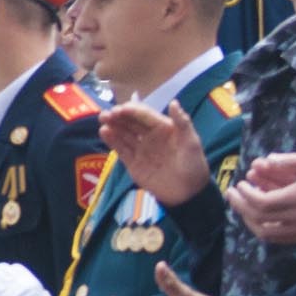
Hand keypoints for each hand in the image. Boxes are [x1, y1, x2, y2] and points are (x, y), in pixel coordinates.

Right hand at [98, 102, 212, 204]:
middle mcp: (149, 136)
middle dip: (118, 116)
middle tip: (106, 114)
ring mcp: (140, 149)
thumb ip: (182, 123)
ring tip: (102, 120)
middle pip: (131, 123)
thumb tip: (174, 102)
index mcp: (163, 128)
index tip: (121, 109)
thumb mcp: (191, 142)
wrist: (187, 193)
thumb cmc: (193, 165)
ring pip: (123, 134)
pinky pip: (121, 149)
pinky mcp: (133, 162)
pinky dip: (112, 141)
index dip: (132, 110)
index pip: (144, 115)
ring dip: (112, 126)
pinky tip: (104, 132)